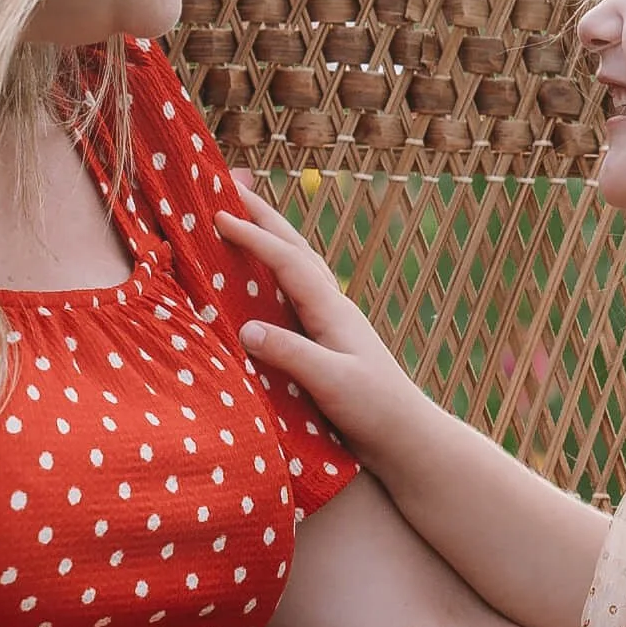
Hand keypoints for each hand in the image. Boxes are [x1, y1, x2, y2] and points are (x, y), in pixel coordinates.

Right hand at [220, 179, 422, 462]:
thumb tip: (245, 328)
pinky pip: (295, 295)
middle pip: (295, 249)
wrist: (407, 438)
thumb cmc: (375, 410)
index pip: (287, 261)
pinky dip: (276, 275)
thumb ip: (291, 354)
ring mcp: (332, 323)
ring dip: (271, 240)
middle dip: (263, 217)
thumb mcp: (332, 383)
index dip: (253, 237)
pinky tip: (265, 281)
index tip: (219, 216)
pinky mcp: (328, 342)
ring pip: (298, 267)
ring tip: (244, 221)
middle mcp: (333, 307)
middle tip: (230, 187)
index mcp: (332, 309)